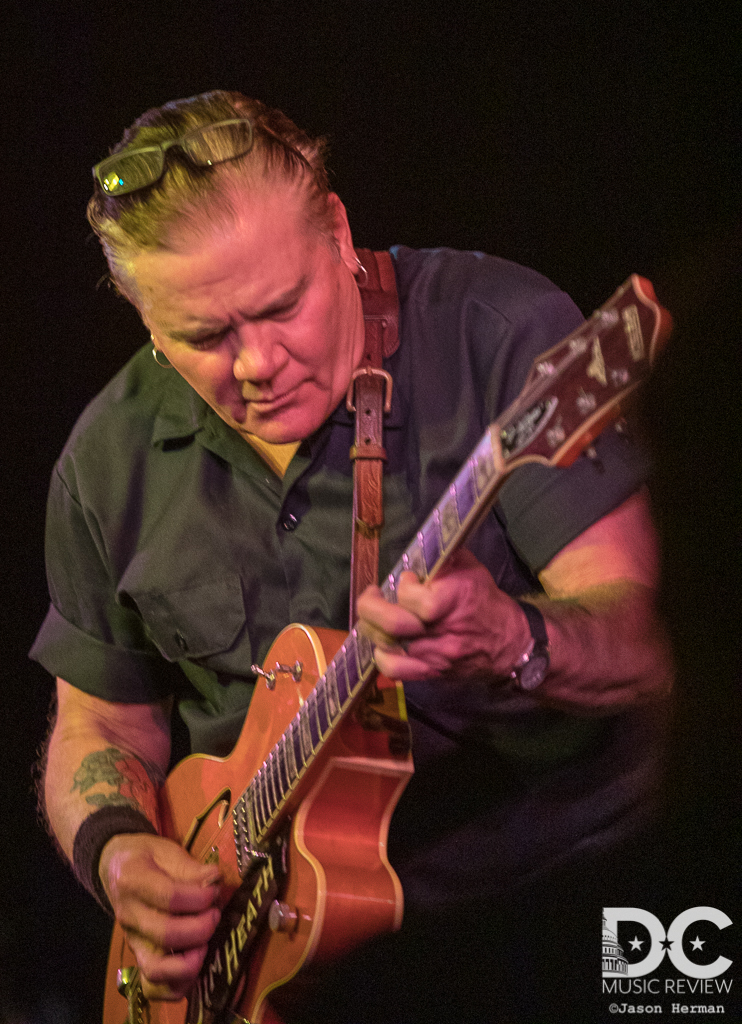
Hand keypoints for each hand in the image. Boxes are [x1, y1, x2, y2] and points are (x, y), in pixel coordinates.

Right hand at [99, 832, 220, 1000]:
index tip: (215, 892)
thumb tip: (215, 880)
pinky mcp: (138, 957)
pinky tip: (196, 967)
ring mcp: (132, 940)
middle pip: (166, 934)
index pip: (170, 897)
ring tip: (206, 945)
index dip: (199, 898)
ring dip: (189, 962)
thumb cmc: (145, 856)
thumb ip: (190, 867)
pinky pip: (153, 987)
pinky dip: (176, 986)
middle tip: (215, 915)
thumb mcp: (165, 850)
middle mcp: (128, 915)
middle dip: (200, 928)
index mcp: (132, 880)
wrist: (115, 866)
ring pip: (156, 969)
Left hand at [357, 548, 529, 681]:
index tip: (408, 579)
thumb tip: (415, 553)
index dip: (404, 586)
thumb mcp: (470, 569)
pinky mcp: (431, 672)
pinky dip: (382, 656)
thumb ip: (442, 559)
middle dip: (371, 608)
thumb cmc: (484, 600)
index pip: (414, 598)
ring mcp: (436, 654)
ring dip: (373, 628)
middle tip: (371, 596)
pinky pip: (394, 670)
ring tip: (374, 617)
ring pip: (387, 646)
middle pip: (393, 626)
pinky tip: (384, 644)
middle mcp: (443, 629)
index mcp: (455, 598)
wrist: (508, 642)